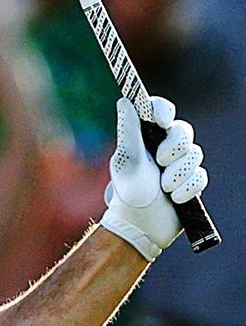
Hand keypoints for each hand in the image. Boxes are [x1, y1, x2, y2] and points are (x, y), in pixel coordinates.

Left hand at [100, 96, 206, 261]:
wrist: (141, 225)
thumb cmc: (128, 191)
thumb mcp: (126, 160)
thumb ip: (128, 130)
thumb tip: (125, 100)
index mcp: (146, 136)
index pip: (160, 110)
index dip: (163, 111)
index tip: (161, 122)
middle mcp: (164, 146)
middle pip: (184, 131)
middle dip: (175, 147)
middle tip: (160, 162)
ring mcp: (180, 163)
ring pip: (195, 155)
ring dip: (179, 173)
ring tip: (164, 187)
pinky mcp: (191, 181)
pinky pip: (200, 176)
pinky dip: (187, 188)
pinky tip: (175, 198)